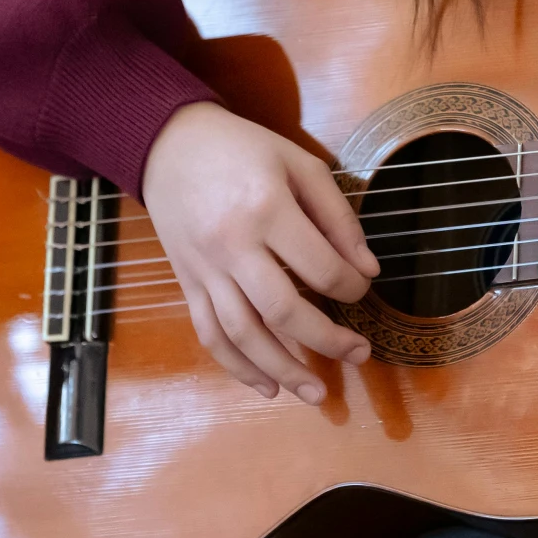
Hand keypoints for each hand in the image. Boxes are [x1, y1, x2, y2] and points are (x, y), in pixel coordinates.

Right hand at [140, 101, 381, 403]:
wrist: (169, 143)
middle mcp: (232, 245)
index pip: (318, 267)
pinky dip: (237, 366)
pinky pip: (210, 333)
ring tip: (315, 394)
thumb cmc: (244, 149)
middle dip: (326, 341)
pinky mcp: (186, 282)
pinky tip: (266, 385)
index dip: (350, 288)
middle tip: (360, 354)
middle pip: (282, 310)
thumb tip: (368, 270)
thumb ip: (337, 216)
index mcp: (266, 209)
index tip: (363, 290)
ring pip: (243, 333)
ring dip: (282, 368)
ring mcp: (204, 269)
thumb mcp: (299, 164)